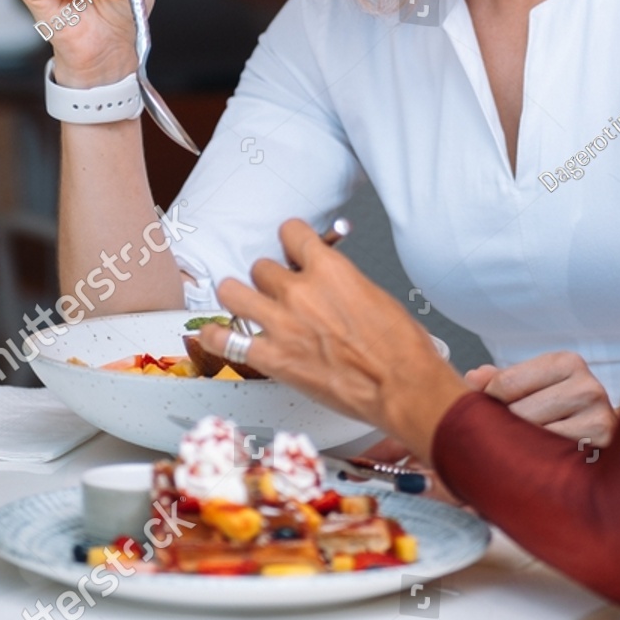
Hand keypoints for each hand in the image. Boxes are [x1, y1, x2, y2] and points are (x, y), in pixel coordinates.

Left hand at [199, 220, 468, 463]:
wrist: (402, 385)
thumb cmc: (400, 347)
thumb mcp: (374, 295)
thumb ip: (341, 284)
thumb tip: (329, 287)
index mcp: (330, 269)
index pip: (292, 233)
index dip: (290, 240)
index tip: (291, 249)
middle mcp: (300, 291)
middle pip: (262, 266)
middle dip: (270, 278)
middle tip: (277, 291)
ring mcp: (282, 324)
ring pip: (233, 291)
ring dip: (237, 295)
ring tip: (241, 302)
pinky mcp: (273, 358)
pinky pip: (226, 340)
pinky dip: (217, 336)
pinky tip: (217, 334)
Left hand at [464, 351, 616, 447]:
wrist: (611, 437)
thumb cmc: (564, 409)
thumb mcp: (536, 385)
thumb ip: (501, 380)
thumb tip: (473, 379)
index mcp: (567, 363)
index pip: (507, 383)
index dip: (489, 401)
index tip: (489, 413)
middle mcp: (586, 386)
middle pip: (519, 412)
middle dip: (506, 427)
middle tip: (504, 438)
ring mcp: (598, 417)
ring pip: (536, 437)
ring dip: (523, 447)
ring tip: (523, 450)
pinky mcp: (602, 447)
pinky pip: (556, 458)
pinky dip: (543, 462)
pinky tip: (541, 462)